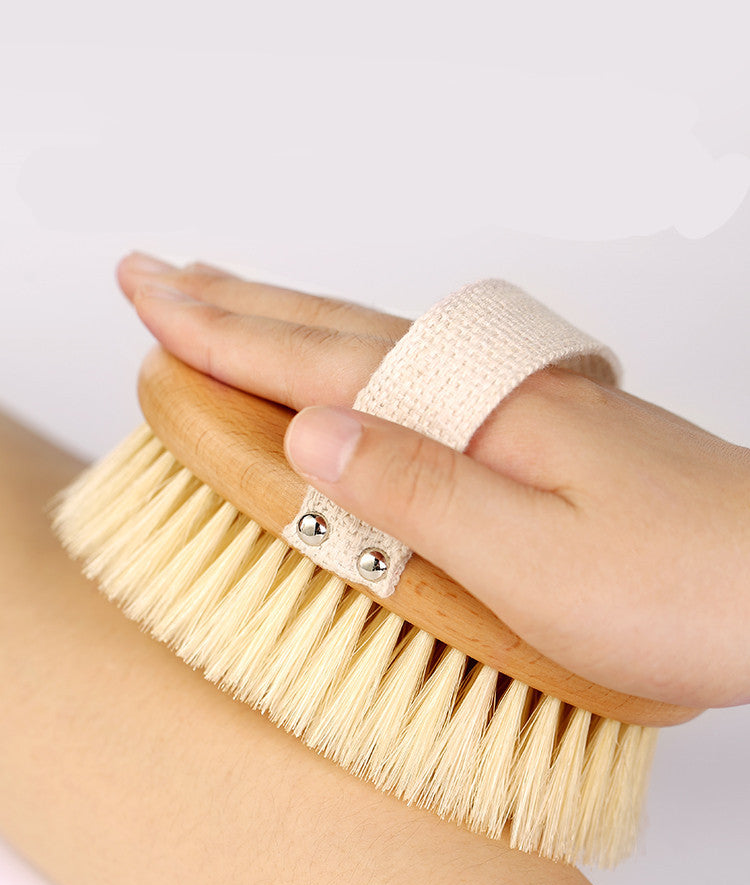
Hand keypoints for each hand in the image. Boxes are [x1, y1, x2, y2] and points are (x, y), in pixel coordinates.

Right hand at [117, 252, 749, 708]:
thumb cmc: (678, 586)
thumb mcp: (531, 562)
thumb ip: (417, 493)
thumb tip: (309, 434)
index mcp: (479, 416)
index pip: (325, 362)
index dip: (228, 334)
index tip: (150, 303)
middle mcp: (493, 392)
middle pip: (344, 332)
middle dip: (243, 304)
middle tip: (163, 276)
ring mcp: (518, 405)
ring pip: (381, 345)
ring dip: (296, 319)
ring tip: (233, 300)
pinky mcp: (537, 434)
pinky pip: (419, 375)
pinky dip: (360, 359)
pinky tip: (352, 367)